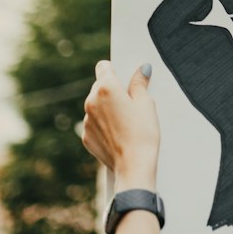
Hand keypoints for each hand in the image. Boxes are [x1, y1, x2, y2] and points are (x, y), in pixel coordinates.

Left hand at [82, 62, 160, 187]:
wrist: (133, 167)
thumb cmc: (143, 134)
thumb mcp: (146, 104)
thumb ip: (140, 84)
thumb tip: (142, 69)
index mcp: (106, 88)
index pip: (103, 67)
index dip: (115, 70)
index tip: (124, 78)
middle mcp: (91, 102)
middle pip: (99, 87)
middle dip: (112, 91)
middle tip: (131, 103)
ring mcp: (86, 121)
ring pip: (96, 106)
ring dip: (107, 108)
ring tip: (126, 121)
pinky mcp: (86, 137)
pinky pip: (94, 124)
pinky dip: (103, 125)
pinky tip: (119, 134)